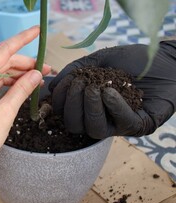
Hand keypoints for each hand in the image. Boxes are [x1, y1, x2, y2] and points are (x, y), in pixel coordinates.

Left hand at [0, 26, 50, 166]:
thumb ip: (21, 90)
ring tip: (40, 78)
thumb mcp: (5, 113)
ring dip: (19, 74)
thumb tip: (37, 74)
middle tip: (46, 69)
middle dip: (25, 63)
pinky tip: (25, 86)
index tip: (37, 31)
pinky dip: (10, 83)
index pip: (2, 51)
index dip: (22, 40)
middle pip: (2, 61)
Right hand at [49, 41, 175, 138]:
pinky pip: (121, 123)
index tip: (62, 83)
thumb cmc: (131, 61)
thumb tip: (50, 88)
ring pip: (94, 130)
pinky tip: (110, 91)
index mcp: (87, 106)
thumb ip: (73, 72)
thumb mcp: (96, 61)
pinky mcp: (139, 125)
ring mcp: (119, 124)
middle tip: (79, 84)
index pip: (64, 114)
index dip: (58, 101)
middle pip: (74, 126)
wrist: (165, 59)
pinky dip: (112, 107)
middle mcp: (100, 118)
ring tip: (95, 88)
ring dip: (90, 108)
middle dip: (72, 105)